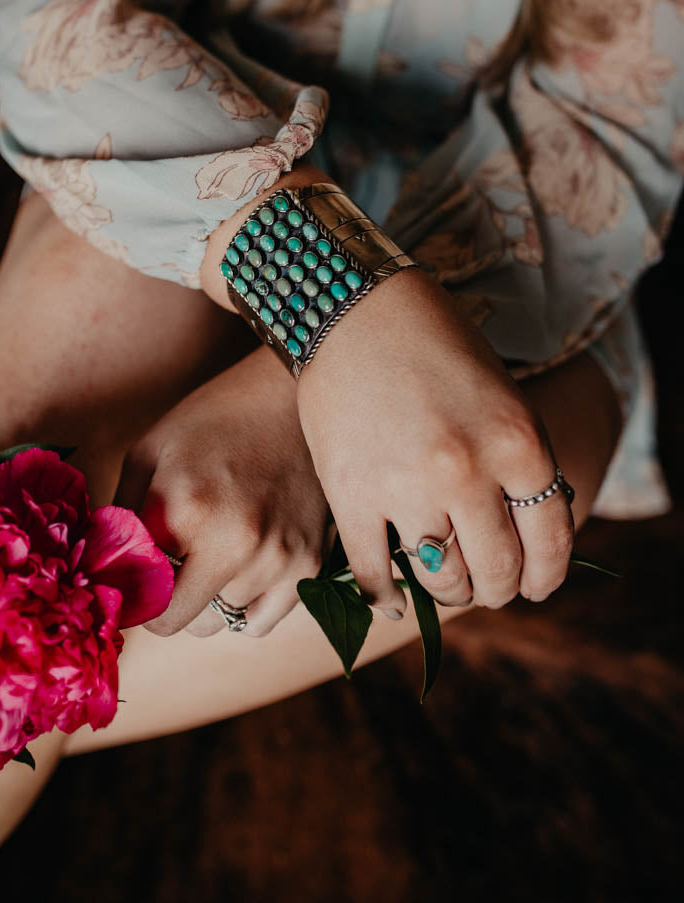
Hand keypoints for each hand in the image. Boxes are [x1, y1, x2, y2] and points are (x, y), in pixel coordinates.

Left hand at [113, 346, 330, 636]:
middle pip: (183, 621)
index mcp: (187, 511)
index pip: (144, 601)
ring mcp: (278, 558)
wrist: (289, 393)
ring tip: (211, 551)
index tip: (136, 578)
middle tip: (171, 563)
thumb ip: (120, 518)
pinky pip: (260, 622)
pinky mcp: (309, 562)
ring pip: (221, 621)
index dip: (134, 593)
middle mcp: (236, 544)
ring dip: (208, 597)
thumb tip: (100, 571)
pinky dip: (244, 608)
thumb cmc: (212, 418)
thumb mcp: (148, 453)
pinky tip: (239, 572)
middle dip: (168, 599)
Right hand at [297, 267, 573, 613]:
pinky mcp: (351, 494)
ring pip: (440, 580)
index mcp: (519, 443)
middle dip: (496, 587)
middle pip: (497, 571)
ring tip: (442, 581)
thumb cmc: (434, 343)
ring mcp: (406, 487)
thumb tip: (523, 541)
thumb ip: (518, 465)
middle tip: (486, 584)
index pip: (551, 544)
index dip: (545, 576)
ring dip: (447, 591)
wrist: (352, 306)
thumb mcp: (503, 397)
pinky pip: (373, 573)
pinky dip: (384, 594)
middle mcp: (468, 472)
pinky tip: (391, 596)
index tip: (534, 585)